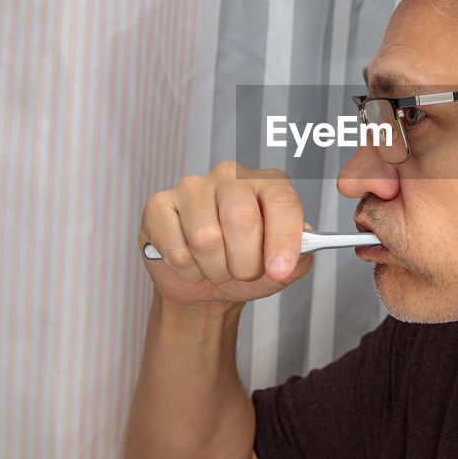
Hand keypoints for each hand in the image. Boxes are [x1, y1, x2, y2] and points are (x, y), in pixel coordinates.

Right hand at [138, 161, 312, 306]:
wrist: (206, 283)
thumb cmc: (245, 264)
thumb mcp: (280, 267)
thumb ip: (298, 257)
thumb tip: (298, 252)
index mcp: (268, 183)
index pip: (282, 201)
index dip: (283, 239)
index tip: (280, 269)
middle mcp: (231, 176)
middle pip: (241, 219)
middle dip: (245, 263)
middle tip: (244, 273)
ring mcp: (192, 187)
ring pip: (206, 238)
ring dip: (215, 269)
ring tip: (217, 268)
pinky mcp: (159, 205)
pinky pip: (176, 250)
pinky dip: (188, 271)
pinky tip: (191, 262)